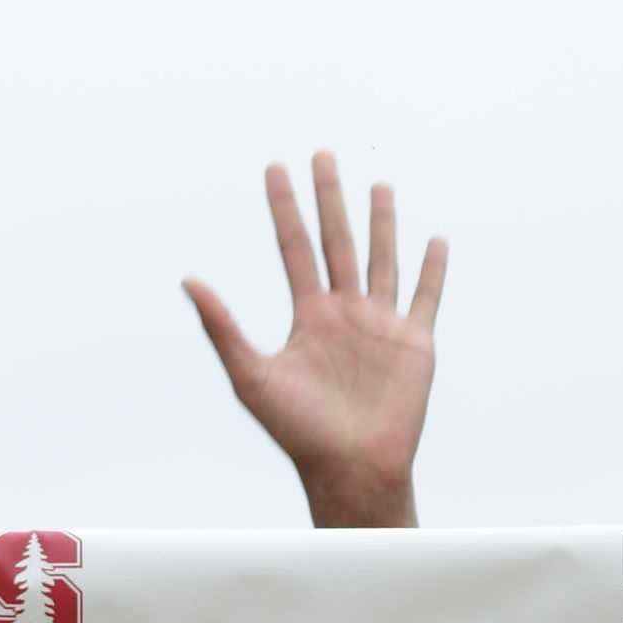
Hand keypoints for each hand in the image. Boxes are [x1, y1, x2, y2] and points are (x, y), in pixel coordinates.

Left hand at [186, 155, 443, 530]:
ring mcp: (381, 326)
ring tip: (379, 186)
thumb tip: (188, 281)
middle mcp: (343, 313)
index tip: (276, 169)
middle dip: (329, 198)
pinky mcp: (415, 343)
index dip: (284, 208)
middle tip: (323, 155)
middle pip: (336, 241)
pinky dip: (432, 270)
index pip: (293, 247)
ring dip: (381, 223)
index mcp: (308, 317)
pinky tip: (434, 240)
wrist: (352, 468)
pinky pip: (425, 297)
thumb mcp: (252, 376)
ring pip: (381, 259)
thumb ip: (223, 327)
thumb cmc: (300, 432)